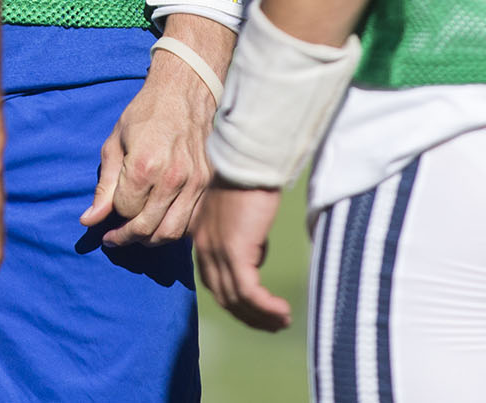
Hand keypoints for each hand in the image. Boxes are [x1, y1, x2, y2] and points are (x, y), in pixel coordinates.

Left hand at [81, 52, 217, 246]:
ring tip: (138, 232)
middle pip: (148, 228)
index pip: (125, 211)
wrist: (186, 91)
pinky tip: (162, 221)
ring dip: (151, 239)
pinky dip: (175, 229)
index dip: (113, 215)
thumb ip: (105, 185)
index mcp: (145, 165)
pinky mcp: (210, 184)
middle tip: (116, 237)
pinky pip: (192, 223)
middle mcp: (173, 178)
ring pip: (172, 232)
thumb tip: (89, 220)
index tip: (107, 214)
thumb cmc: (146, 113)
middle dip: (127, 237)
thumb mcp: (115, 143)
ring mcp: (195, 183)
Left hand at [196, 181, 289, 330]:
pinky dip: (266, 307)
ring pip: (236, 299)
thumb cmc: (248, 178)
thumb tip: (255, 253)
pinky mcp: (235, 252)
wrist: (249, 161)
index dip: (235, 301)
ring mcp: (218, 251)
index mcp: (203, 238)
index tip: (257, 311)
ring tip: (282, 321)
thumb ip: (240, 233)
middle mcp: (204, 248)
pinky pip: (249, 292)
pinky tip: (282, 312)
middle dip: (248, 316)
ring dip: (261, 316)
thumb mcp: (238, 211)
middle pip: (223, 296)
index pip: (214, 282)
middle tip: (272, 324)